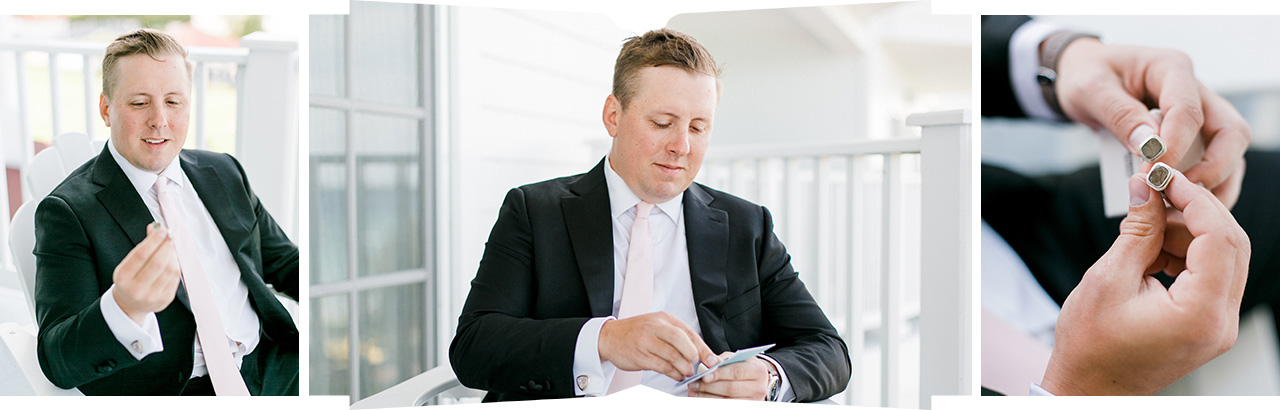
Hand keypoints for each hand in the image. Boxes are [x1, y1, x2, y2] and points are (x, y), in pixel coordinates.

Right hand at [111, 223, 181, 324]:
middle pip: (157, 263)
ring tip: (170, 248)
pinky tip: (172, 259)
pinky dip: (176, 265)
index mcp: (122, 277)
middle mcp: (136, 289)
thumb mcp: (128, 264)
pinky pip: (175, 278)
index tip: (162, 230)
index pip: (141, 255)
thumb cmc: (129, 280)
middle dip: (166, 246)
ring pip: (170, 270)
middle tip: (169, 235)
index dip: (153, 241)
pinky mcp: (165, 299)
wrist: (129, 305)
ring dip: (172, 255)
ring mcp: (152, 296)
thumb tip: (155, 227)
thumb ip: (142, 246)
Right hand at [598, 312, 718, 381]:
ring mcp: (647, 341)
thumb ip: (677, 337)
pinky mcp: (640, 355)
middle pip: (681, 340)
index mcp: (664, 318)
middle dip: (693, 356)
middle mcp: (655, 327)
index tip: (712, 360)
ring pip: (672, 355)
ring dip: (684, 367)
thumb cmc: (637, 333)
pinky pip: (662, 366)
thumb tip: (700, 353)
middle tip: (696, 365)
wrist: (610, 337)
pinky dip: (673, 373)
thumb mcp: (657, 326)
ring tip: (686, 372)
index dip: (703, 348)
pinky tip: (676, 375)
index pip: (689, 332)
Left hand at [687, 353, 770, 399]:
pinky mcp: (746, 407)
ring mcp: (753, 400)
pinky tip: (701, 398)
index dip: (719, 374)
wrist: (756, 380)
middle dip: (709, 387)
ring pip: (727, 401)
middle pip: (731, 388)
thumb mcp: (737, 358)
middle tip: (694, 384)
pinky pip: (726, 407)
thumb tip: (710, 363)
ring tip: (694, 392)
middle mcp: (759, 387)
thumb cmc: (743, 367)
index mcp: (758, 370)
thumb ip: (723, 359)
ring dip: (707, 397)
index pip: (737, 372)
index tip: (704, 376)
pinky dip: (711, 402)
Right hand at [1041, 170, 1249, 394]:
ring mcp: (1220, 325)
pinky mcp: (1209, 324)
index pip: (1219, 239)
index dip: (1194, 200)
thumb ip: (1137, 231)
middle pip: (1233, 244)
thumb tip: (1146, 187)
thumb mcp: (1108, 280)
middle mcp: (1222, 322)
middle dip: (1195, 211)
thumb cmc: (1091, 346)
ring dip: (1188, 232)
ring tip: (1144, 228)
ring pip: (1225, 257)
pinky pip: (1213, 275)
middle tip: (1157, 190)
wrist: (1090, 388)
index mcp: (1200, 314)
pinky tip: (1153, 250)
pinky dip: (1188, 252)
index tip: (1164, 177)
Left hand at [1054, 38, 1249, 206]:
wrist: (1083, 76)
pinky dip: (1203, 185)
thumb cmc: (1086, 76)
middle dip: (1214, 168)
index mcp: (1171, 68)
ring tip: (1181, 210)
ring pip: (1229, 150)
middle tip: (1179, 196)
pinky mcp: (1195, 134)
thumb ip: (1119, 114)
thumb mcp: (1090, 89)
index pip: (1188, 110)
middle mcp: (1195, 89)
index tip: (1154, 174)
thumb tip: (1150, 146)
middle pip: (1231, 131)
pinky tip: (1179, 208)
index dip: (1175, 146)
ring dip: (1215, 183)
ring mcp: (1201, 112)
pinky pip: (1212, 161)